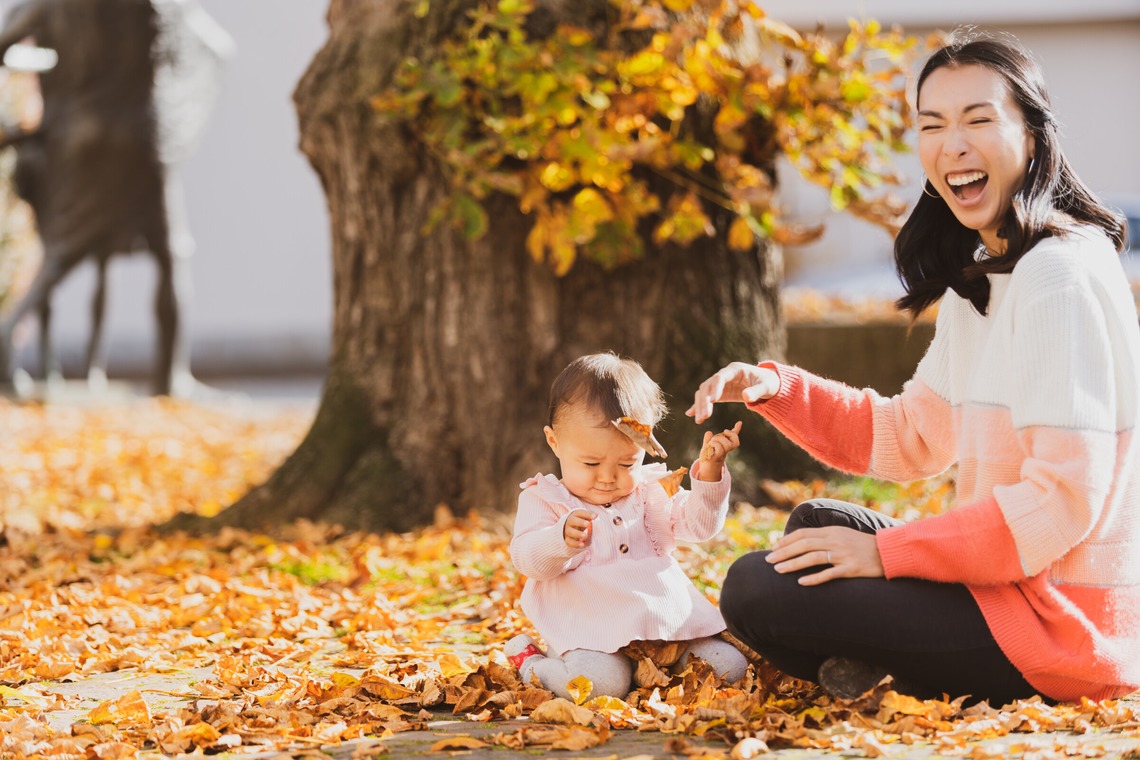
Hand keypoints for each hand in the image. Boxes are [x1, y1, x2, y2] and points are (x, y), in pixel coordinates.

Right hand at [563, 510, 594, 549]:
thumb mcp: (586, 517)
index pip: (580, 513)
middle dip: (580, 522)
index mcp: (575, 515)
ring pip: (570, 532)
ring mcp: (568, 531)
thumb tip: (596, 515)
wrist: (571, 528)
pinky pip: (570, 542)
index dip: (587, 514)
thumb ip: (591, 516)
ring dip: (578, 534)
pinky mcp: (568, 539)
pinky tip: (582, 545)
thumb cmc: (582, 521)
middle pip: (573, 521)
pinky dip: (576, 544)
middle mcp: (570, 522)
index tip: (594, 516)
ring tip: (585, 536)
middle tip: (587, 524)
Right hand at [686, 362, 779, 423]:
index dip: (715, 388)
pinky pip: (706, 398)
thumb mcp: (766, 387)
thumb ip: (756, 392)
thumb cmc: (768, 383)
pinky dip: (698, 406)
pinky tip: (690, 414)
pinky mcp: (719, 393)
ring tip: (699, 420)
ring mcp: (719, 384)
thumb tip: (746, 397)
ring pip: (704, 392)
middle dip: (705, 401)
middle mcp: (724, 375)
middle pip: (708, 386)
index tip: (713, 400)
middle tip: (704, 416)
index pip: (720, 377)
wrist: (767, 383)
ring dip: (700, 406)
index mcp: (734, 370)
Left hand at [696, 421, 741, 481]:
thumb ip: (709, 439)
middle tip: (716, 437)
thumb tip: (709, 432)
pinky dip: (714, 445)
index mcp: (725, 445)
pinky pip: (720, 449)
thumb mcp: (708, 446)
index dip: (736, 429)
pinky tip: (709, 446)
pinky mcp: (717, 458)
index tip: (739, 422)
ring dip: (718, 440)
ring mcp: (722, 454)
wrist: (706, 470)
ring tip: (711, 442)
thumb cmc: (707, 458)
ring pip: (727, 444)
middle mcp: (726, 450)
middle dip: (726, 436)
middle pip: (735, 442)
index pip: (733, 437)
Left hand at [765, 526, 883, 585]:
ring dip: (793, 564)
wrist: (888, 552)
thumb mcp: (843, 535)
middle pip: (804, 545)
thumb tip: (803, 542)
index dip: (786, 541)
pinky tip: (801, 582)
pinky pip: (829, 574)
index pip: (803, 534)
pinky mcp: (851, 569)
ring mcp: (843, 555)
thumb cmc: (863, 545)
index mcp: (832, 531)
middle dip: (784, 553)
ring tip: (778, 570)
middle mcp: (835, 541)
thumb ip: (825, 537)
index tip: (774, 549)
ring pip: (813, 558)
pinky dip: (814, 578)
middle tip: (769, 561)